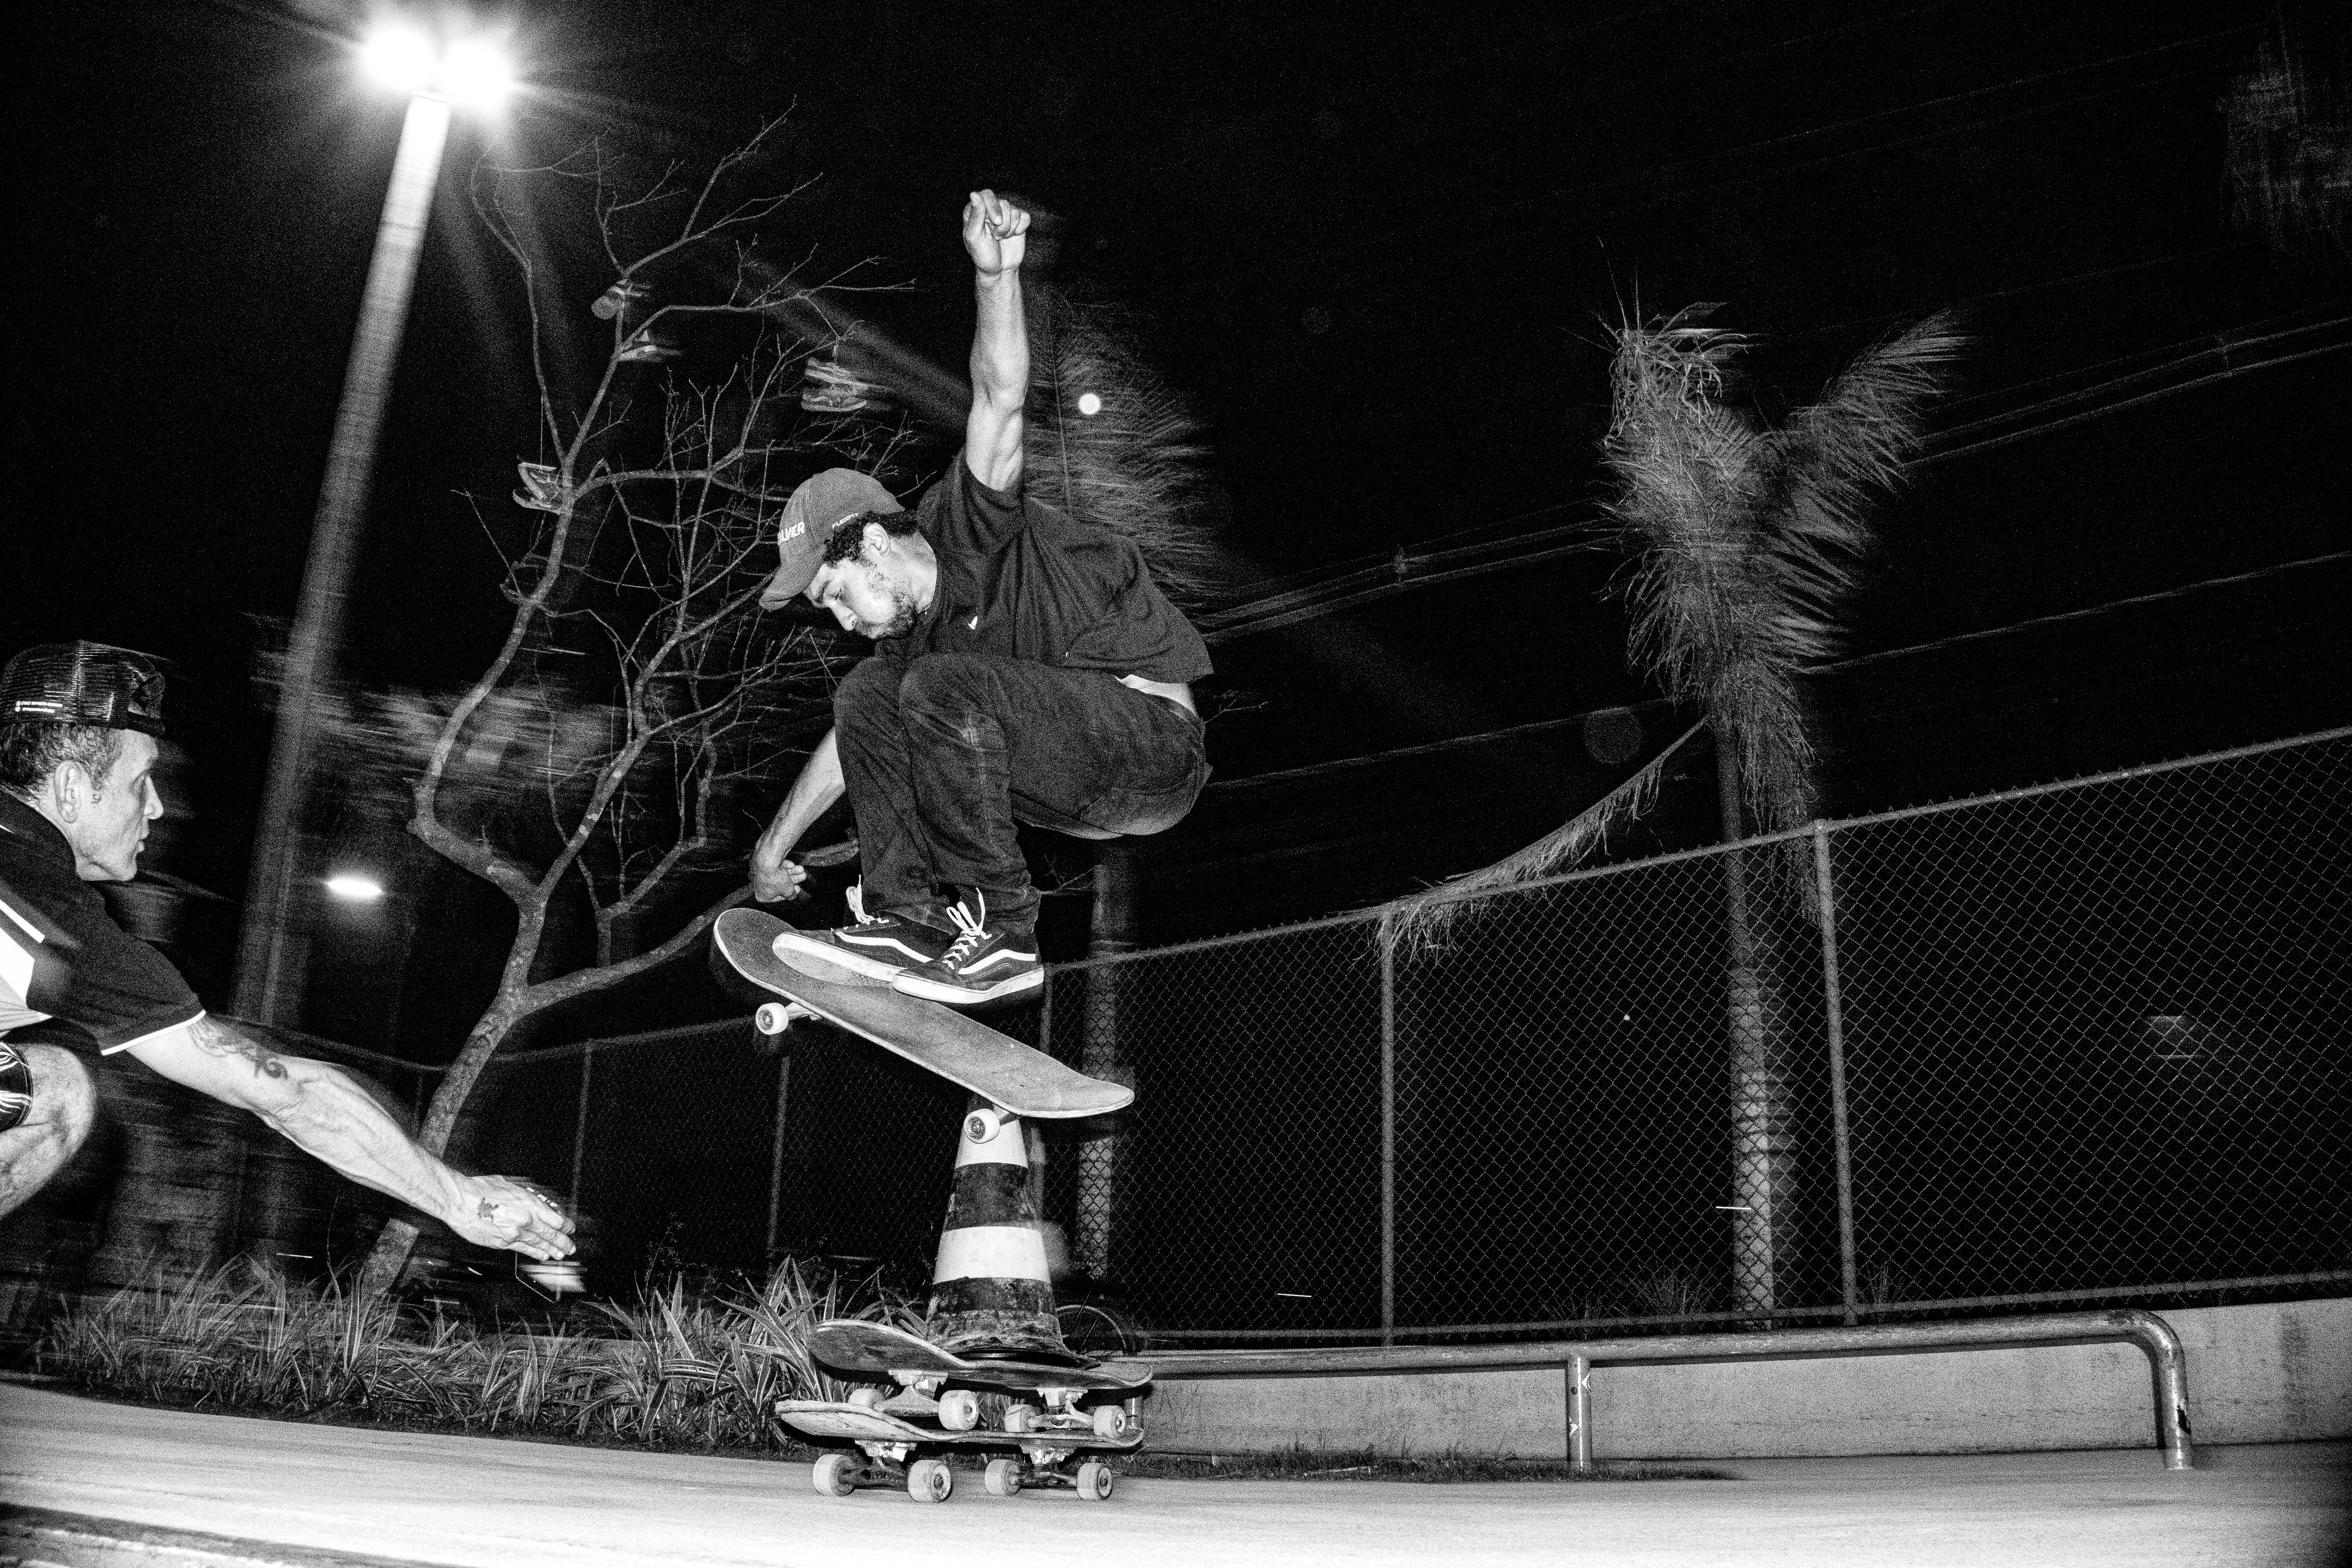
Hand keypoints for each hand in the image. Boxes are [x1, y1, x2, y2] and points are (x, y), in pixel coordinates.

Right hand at [451, 1175, 574, 1260]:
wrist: (459, 1201)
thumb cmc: (480, 1190)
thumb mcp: (510, 1186)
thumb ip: (524, 1197)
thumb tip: (535, 1202)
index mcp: (529, 1204)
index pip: (555, 1219)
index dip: (565, 1226)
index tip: (569, 1229)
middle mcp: (525, 1220)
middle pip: (550, 1234)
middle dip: (562, 1242)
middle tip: (570, 1247)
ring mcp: (514, 1233)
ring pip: (538, 1244)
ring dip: (551, 1250)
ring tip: (560, 1255)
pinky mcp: (502, 1243)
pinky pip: (522, 1249)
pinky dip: (534, 1253)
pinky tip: (541, 1255)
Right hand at [749, 832, 808, 902]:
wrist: (766, 862)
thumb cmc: (775, 879)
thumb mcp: (787, 890)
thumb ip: (790, 894)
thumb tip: (792, 895)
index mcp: (761, 895)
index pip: (776, 896)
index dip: (788, 893)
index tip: (796, 889)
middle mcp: (758, 884)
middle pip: (779, 883)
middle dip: (793, 880)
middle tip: (802, 876)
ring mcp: (759, 872)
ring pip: (778, 874)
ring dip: (792, 872)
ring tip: (801, 869)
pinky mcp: (762, 862)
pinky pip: (775, 866)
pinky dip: (785, 865)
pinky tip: (792, 865)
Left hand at [962, 190, 1028, 275]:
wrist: (999, 270)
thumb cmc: (983, 255)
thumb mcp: (974, 238)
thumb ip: (975, 216)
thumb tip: (974, 193)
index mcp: (976, 210)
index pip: (987, 195)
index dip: (993, 207)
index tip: (996, 222)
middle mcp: (991, 208)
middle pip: (1004, 203)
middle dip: (1002, 224)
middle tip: (996, 237)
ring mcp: (1006, 214)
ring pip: (1015, 211)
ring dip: (1009, 229)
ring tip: (1001, 238)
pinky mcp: (1019, 221)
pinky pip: (1025, 217)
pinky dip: (1020, 229)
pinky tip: (1013, 236)